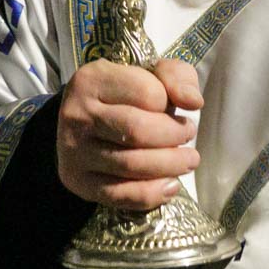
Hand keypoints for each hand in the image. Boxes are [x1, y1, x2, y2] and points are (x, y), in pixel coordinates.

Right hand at [56, 57, 202, 209]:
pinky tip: (170, 184)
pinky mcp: (78, 180)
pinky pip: (120, 194)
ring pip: (131, 164)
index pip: (146, 92)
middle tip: (188, 135)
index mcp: (93, 79)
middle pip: (137, 130)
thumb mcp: (150, 74)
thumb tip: (194, 102)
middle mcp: (77, 114)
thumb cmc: (124, 95)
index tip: (176, 110)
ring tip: (188, 160)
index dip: (170, 102)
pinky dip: (152, 193)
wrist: (83, 122)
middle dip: (174, 136)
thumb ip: (176, 77)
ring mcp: (74, 150)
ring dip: (170, 165)